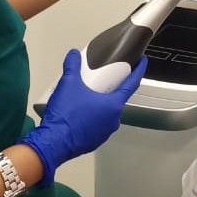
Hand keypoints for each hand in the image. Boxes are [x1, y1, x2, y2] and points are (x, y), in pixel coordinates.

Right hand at [20, 50, 145, 185]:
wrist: (54, 142)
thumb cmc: (66, 114)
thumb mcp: (68, 84)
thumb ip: (72, 66)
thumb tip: (73, 54)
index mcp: (113, 105)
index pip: (132, 84)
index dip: (139, 70)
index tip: (143, 61)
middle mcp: (114, 119)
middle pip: (118, 99)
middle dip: (112, 88)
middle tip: (104, 77)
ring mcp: (105, 132)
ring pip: (107, 113)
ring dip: (101, 104)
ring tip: (88, 95)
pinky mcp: (95, 141)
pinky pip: (98, 125)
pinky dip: (93, 117)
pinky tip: (81, 112)